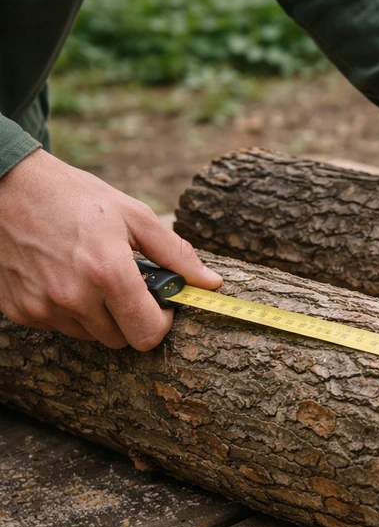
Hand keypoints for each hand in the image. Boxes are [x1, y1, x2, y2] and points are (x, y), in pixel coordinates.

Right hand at [0, 150, 221, 349]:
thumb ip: (176, 254)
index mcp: (108, 273)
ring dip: (100, 315)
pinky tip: (64, 276)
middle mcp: (73, 298)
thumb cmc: (76, 198)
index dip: (162, 322)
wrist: (8, 186)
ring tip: (92, 275)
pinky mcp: (20, 311)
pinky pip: (59, 326)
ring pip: (91, 336)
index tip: (161, 303)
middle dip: (132, 318)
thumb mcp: (134, 215)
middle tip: (126, 284)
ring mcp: (43, 308)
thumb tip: (210, 283)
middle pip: (122, 340)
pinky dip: (69, 310)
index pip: (148, 334)